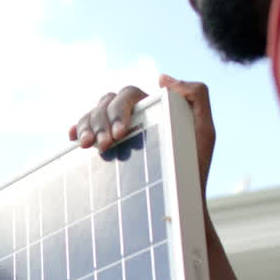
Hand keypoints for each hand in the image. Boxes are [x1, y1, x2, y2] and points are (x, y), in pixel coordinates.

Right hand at [69, 75, 216, 193]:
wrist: (179, 201)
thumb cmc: (194, 169)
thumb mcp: (204, 131)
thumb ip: (196, 96)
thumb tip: (162, 78)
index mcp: (153, 107)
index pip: (128, 95)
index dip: (119, 110)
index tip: (119, 135)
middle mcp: (133, 115)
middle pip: (106, 103)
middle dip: (100, 122)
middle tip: (103, 146)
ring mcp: (118, 131)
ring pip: (93, 114)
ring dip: (87, 126)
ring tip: (87, 146)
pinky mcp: (108, 147)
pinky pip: (86, 130)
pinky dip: (78, 128)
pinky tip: (74, 138)